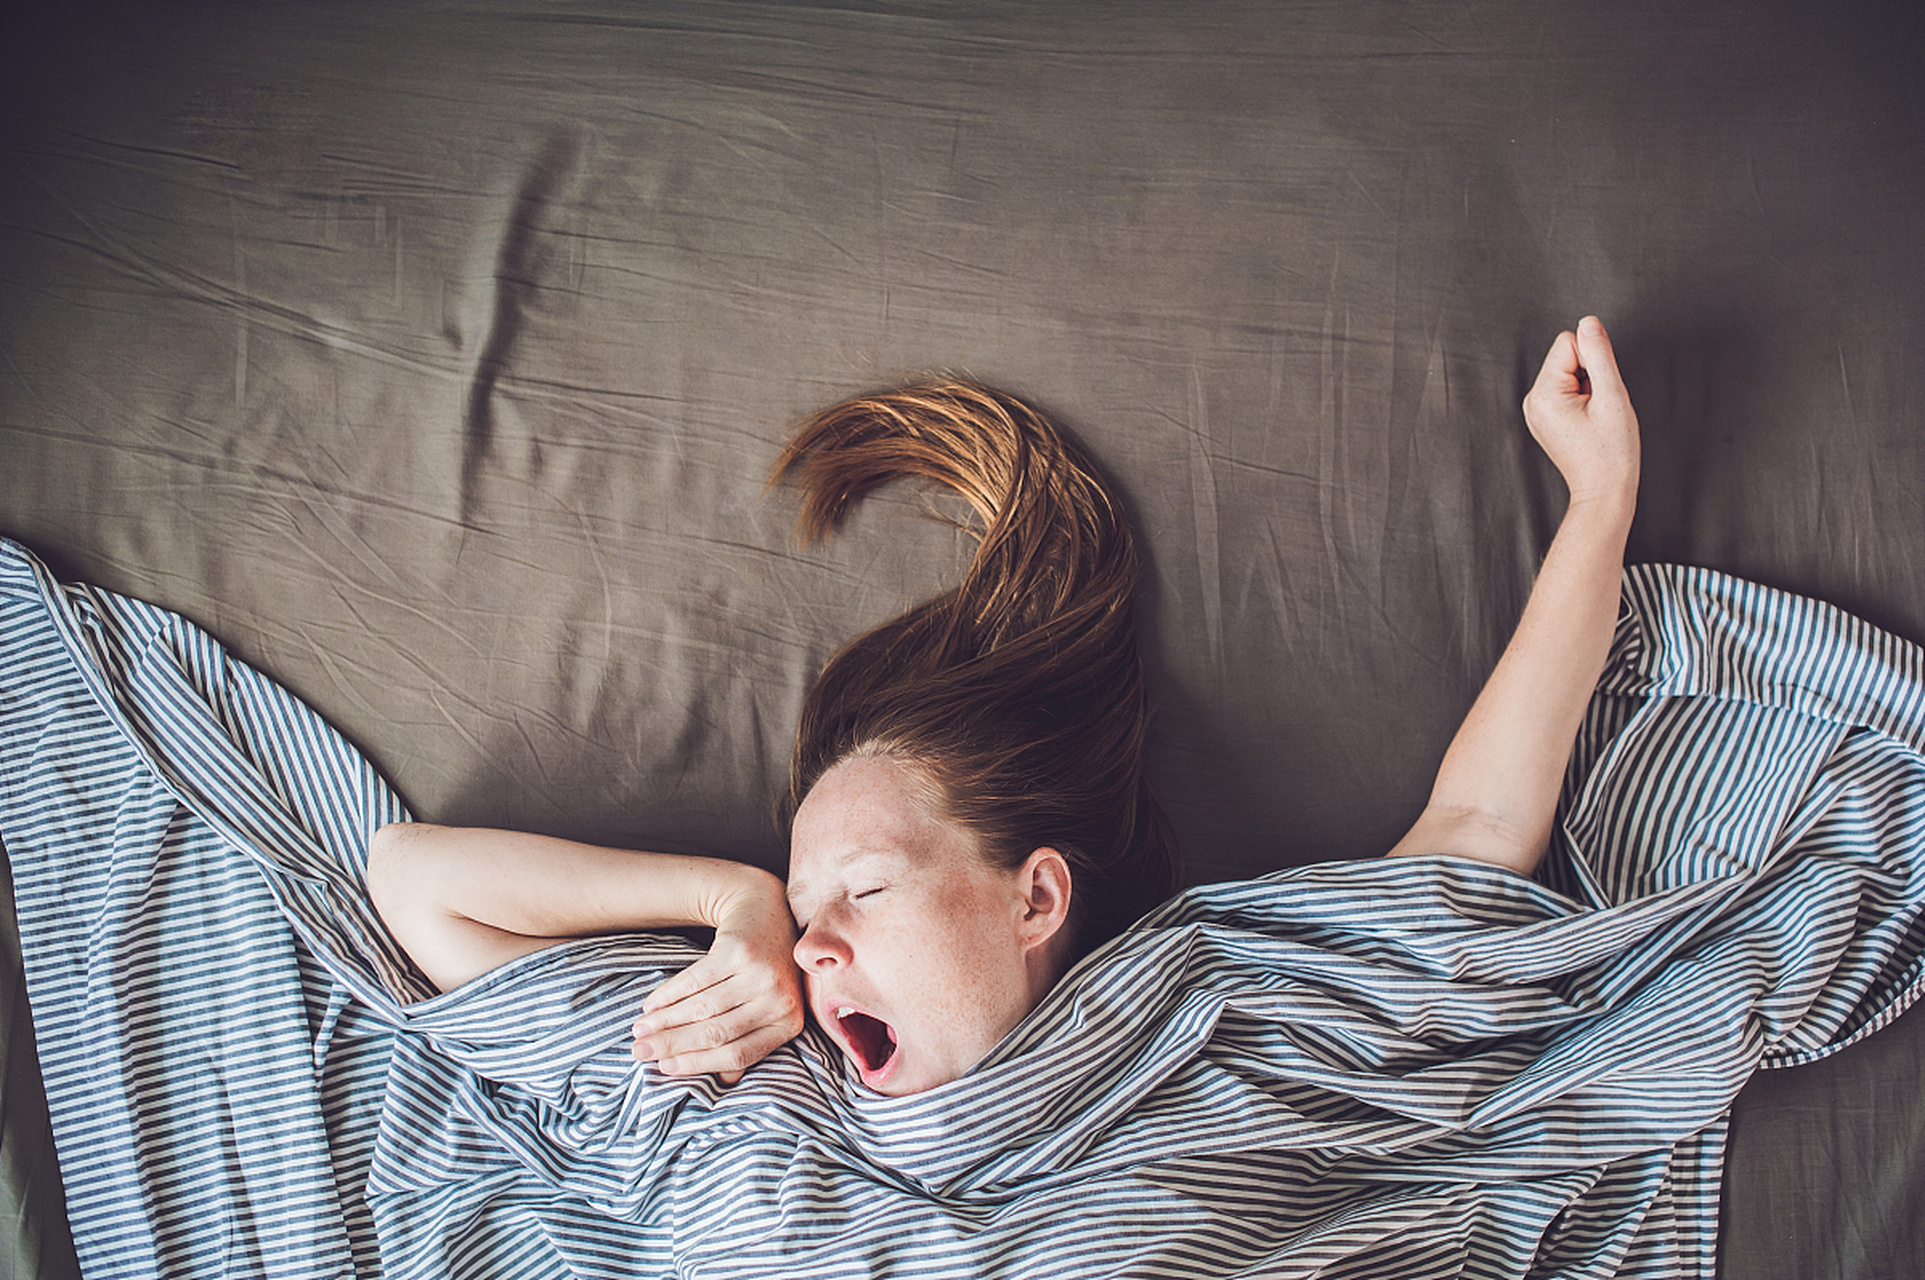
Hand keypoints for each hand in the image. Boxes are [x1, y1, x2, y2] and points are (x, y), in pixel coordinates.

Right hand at [631, 869, 804, 1083]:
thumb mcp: (766, 1007)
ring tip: (640, 1030)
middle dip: (672, 1045)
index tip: (664, 1069)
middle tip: (640, 1052)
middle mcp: (779, 999)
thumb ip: (747, 1041)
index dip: (697, 1064)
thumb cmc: (762, 968)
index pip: (738, 1054)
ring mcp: (761, 973)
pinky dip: (669, 994)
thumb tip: (723, 1080)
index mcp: (788, 1022)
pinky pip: (696, 980)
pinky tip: (651, 1004)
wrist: (764, 910)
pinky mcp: (740, 951)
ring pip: (703, 1008)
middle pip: (717, 1032)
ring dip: (665, 1022)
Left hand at [1522, 315, 1639, 510]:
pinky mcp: (1544, 416)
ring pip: (1569, 371)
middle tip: (1599, 408)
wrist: (1604, 490)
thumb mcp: (1612, 397)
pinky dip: (1583, 399)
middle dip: (1590, 374)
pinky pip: (1567, 389)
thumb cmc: (1610, 453)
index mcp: (1543, 394)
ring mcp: (1536, 410)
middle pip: (1567, 355)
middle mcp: (1532, 400)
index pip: (1569, 341)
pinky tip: (1589, 421)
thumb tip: (1589, 323)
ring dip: (1589, 387)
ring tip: (1595, 417)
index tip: (1600, 391)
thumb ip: (1600, 355)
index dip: (1594, 359)